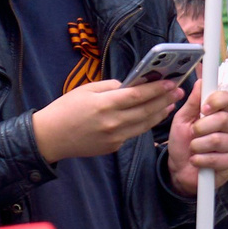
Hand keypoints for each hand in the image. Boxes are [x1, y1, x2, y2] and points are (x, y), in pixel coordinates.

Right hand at [30, 79, 179, 164]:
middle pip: (146, 110)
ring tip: (169, 104)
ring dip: (159, 113)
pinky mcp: (113, 146)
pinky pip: (133, 133)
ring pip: (144, 124)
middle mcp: (113, 122)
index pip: (137, 95)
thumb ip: (109, 87)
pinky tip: (150, 117)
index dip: (156, 88)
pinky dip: (144, 124)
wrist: (50, 137)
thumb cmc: (65, 109)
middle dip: (164, 99)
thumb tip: (129, 86)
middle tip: (177, 91)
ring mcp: (114, 137)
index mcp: (104, 104)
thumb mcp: (84, 90)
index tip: (170, 82)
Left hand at [167, 81, 227, 196]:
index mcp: (218, 113)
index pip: (226, 98)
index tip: (204, 108)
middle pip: (223, 119)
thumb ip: (192, 102)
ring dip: (198, 146)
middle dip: (201, 127)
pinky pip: (219, 158)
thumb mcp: (182, 120)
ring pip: (218, 140)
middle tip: (193, 134)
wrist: (179, 170)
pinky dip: (201, 160)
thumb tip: (200, 81)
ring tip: (193, 149)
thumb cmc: (182, 142)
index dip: (216, 100)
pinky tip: (196, 161)